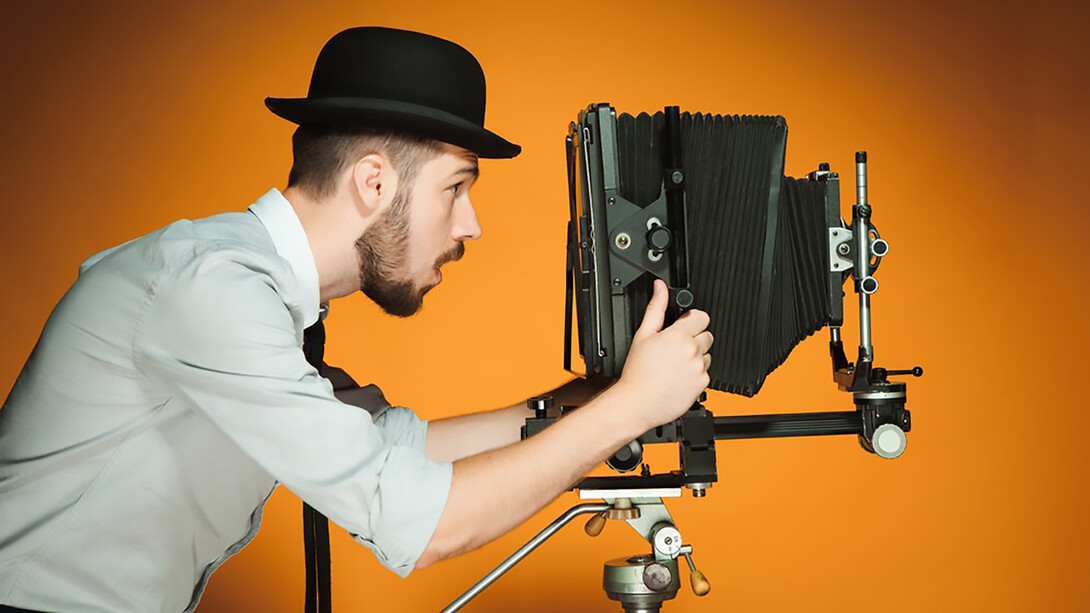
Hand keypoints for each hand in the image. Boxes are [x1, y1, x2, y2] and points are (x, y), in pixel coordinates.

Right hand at [615, 279, 712, 429]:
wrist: (637, 403)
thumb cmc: (637, 372)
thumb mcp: (643, 334)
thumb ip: (656, 307)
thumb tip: (660, 287)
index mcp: (678, 335)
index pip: (702, 317)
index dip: (692, 321)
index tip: (684, 327)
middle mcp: (692, 351)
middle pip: (707, 335)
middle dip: (694, 339)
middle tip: (675, 349)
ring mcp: (699, 368)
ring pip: (707, 355)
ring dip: (696, 357)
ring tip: (675, 365)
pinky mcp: (702, 384)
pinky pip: (705, 373)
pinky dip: (695, 374)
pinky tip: (679, 377)